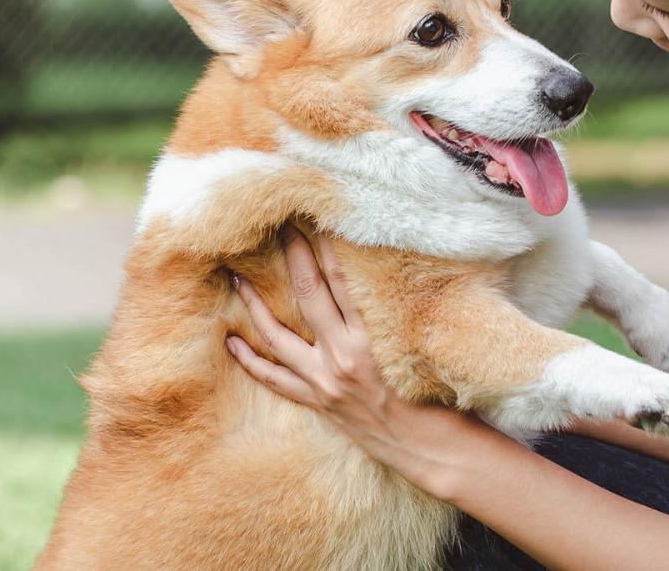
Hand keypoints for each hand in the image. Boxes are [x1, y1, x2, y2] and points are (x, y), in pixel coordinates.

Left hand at [226, 227, 464, 471]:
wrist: (428, 449)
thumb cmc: (437, 396)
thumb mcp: (421, 346)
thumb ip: (396, 313)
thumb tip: (380, 271)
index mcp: (370, 340)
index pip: (341, 280)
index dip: (325, 246)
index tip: (314, 219)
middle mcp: (341, 357)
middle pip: (308, 294)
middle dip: (293, 257)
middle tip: (280, 227)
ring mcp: (324, 381)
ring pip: (278, 337)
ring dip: (255, 306)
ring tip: (237, 279)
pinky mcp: (317, 401)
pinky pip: (275, 379)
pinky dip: (251, 361)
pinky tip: (231, 341)